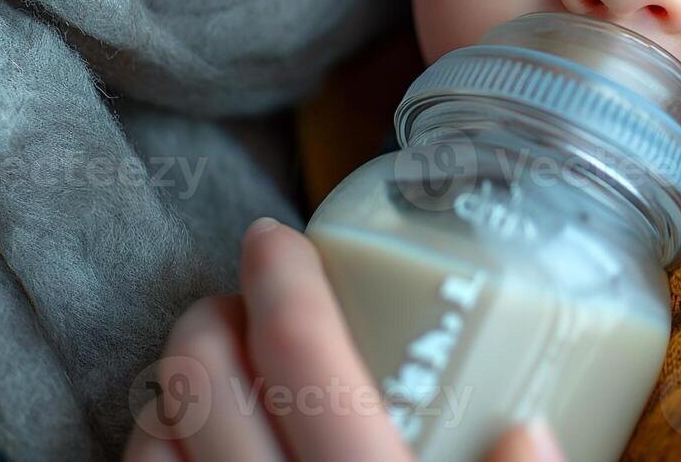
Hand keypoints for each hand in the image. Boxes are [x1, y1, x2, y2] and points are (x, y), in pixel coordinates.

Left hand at [124, 217, 565, 461]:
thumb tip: (530, 425)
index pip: (306, 363)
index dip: (281, 284)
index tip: (272, 239)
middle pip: (209, 388)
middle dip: (212, 320)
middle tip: (239, 300)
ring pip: (158, 441)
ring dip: (175, 388)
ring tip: (212, 364)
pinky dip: (150, 448)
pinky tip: (179, 441)